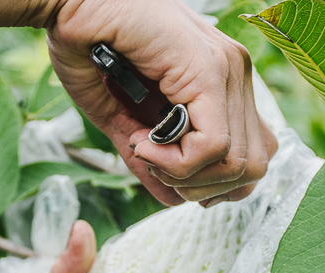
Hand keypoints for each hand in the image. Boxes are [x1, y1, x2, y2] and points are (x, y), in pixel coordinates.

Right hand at [47, 0, 277, 206]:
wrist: (69, 2)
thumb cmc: (91, 50)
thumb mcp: (126, 119)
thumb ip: (155, 160)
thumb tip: (174, 200)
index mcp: (225, 83)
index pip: (254, 154)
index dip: (216, 183)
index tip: (170, 176)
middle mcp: (236, 74)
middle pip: (255, 165)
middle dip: (203, 187)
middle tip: (158, 169)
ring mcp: (228, 69)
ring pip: (239, 162)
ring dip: (186, 176)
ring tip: (147, 152)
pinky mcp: (208, 69)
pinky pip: (213, 145)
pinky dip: (176, 162)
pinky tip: (144, 144)